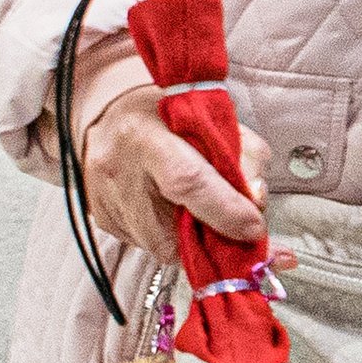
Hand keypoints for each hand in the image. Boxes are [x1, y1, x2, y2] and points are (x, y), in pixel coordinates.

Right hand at [81, 86, 295, 269]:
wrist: (107, 118)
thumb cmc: (166, 115)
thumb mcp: (214, 117)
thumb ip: (242, 153)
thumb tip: (255, 199)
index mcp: (147, 136)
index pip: (188, 181)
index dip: (225, 209)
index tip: (254, 226)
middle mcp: (119, 174)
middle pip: (175, 231)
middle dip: (216, 237)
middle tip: (236, 223)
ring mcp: (107, 205)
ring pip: (165, 247)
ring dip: (195, 238)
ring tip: (203, 208)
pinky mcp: (106, 224)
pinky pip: (150, 245)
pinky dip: (174, 235)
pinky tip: (177, 209)